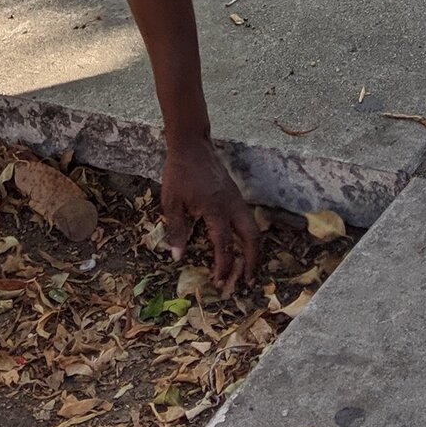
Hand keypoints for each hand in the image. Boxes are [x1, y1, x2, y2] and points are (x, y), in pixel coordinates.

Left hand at [161, 136, 258, 294]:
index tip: (219, 282)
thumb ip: (176, 229)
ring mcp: (237, 199)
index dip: (223, 266)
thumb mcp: (171, 201)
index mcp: (215, 210)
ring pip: (254, 229)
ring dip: (253, 250)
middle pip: (251, 238)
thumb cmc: (179, 172)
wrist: (192, 144)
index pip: (224, 245)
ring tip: (248, 267)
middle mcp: (232, 206)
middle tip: (246, 281)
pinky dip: (249, 236)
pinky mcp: (236, 195)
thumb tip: (178, 256)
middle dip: (251, 261)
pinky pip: (248, 220)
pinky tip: (242, 244)